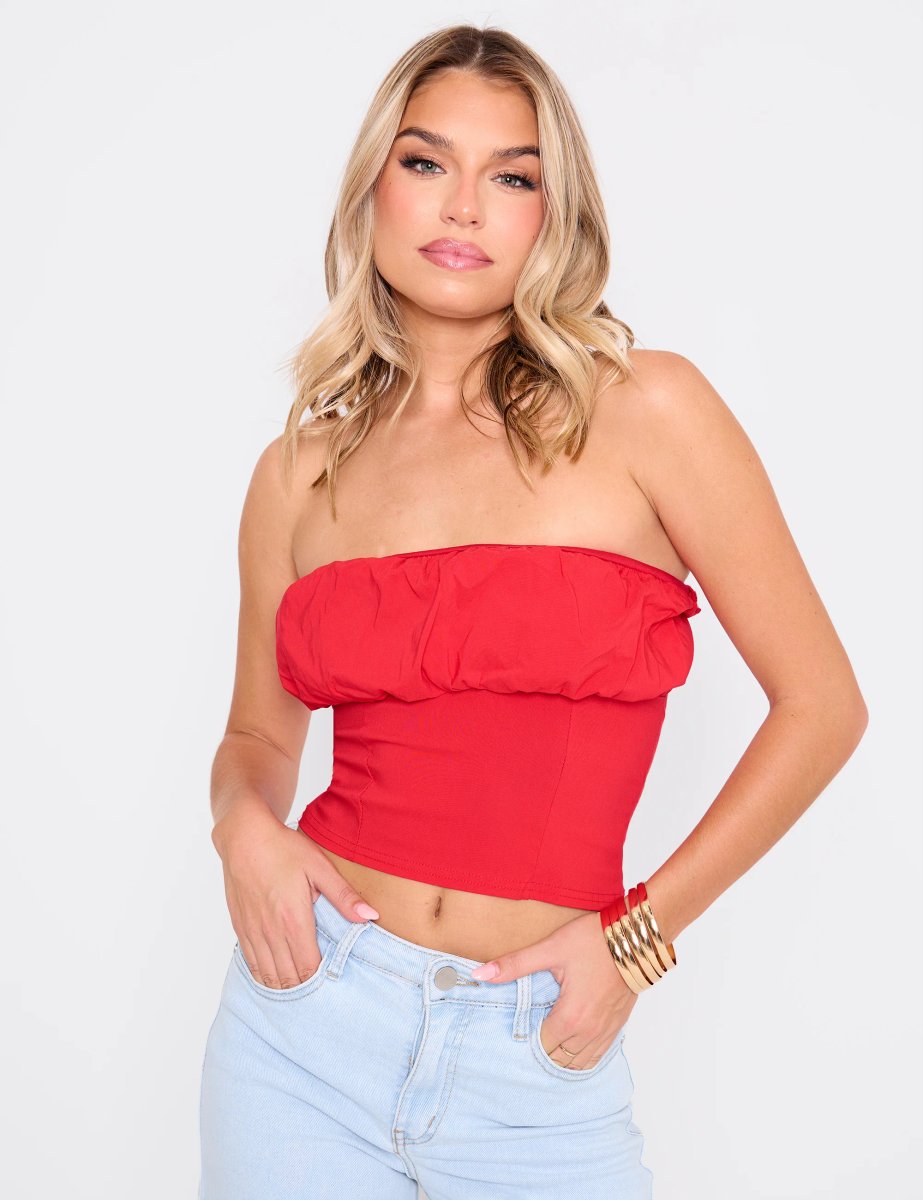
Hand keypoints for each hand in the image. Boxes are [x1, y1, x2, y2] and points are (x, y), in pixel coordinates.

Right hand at [213, 808, 378, 989]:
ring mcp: (253, 932)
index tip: (334, 978)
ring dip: (285, 986)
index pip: (309, 967)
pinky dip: (264, 976)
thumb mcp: (319, 867)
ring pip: (268, 975)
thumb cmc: (283, 848)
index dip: (321, 979)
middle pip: (289, 978)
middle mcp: (271, 931)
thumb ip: (344, 896)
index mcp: (293, 919)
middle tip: (321, 988)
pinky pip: (251, 964)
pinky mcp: (240, 928)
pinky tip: (275, 977)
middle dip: (306, 987)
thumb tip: (370, 916)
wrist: (244, 837)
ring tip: (301, 987)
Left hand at [470, 911, 638, 1068]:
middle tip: (527, 1036)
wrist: (636, 937)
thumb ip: (514, 965)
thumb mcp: (550, 949)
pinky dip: (581, 1055)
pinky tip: (571, 1041)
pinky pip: (597, 1055)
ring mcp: (606, 1031)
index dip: (525, 1040)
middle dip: (541, 1051)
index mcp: (570, 1017)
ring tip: (546, 1039)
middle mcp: (590, 1032)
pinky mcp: (617, 1025)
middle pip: (558, 1059)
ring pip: (578, 1063)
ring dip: (561, 1056)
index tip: (516, 1029)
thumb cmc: (593, 940)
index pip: (540, 1046)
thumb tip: (480, 975)